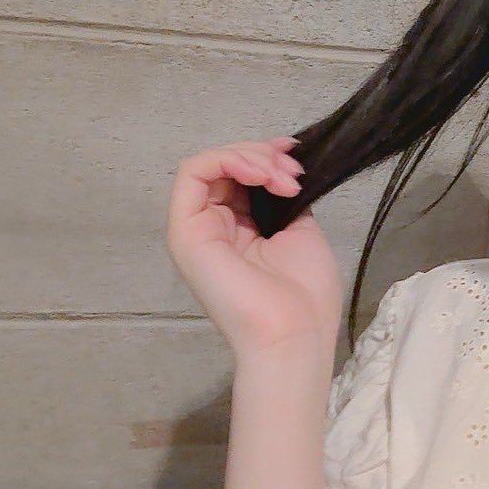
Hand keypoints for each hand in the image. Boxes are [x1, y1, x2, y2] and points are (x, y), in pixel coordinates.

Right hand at [165, 136, 341, 358]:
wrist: (294, 333)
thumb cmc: (304, 294)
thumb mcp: (299, 231)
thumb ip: (283, 201)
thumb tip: (283, 170)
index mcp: (239, 230)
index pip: (241, 177)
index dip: (268, 157)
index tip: (299, 161)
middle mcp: (213, 226)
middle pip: (224, 166)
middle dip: (263, 155)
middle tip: (293, 173)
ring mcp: (195, 228)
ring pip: (209, 164)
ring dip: (251, 157)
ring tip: (282, 177)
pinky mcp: (184, 230)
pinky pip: (193, 173)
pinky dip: (228, 160)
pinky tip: (260, 174)